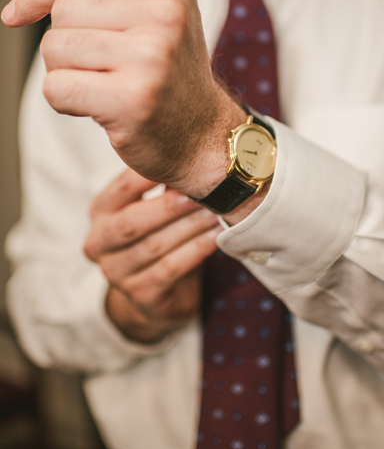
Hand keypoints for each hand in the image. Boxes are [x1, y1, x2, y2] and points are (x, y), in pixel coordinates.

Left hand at [1, 0, 244, 198]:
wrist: (204, 134)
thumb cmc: (170, 76)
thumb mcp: (143, 18)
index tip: (17, 13)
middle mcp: (167, 14)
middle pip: (63, 11)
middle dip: (68, 42)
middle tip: (109, 66)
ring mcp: (153, 56)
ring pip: (54, 48)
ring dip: (67, 73)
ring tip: (108, 86)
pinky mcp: (134, 98)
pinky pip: (56, 88)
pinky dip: (67, 103)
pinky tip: (102, 108)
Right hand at [83, 169, 222, 342]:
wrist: (162, 293)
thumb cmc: (163, 236)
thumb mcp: (161, 208)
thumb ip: (170, 185)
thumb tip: (199, 154)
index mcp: (101, 210)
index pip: (124, 187)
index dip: (153, 174)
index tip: (186, 162)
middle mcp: (99, 241)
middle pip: (133, 222)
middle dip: (172, 207)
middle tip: (205, 194)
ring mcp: (115, 271)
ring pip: (154, 246)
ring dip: (190, 228)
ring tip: (219, 214)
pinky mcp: (139, 294)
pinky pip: (169, 269)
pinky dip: (195, 251)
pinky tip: (216, 239)